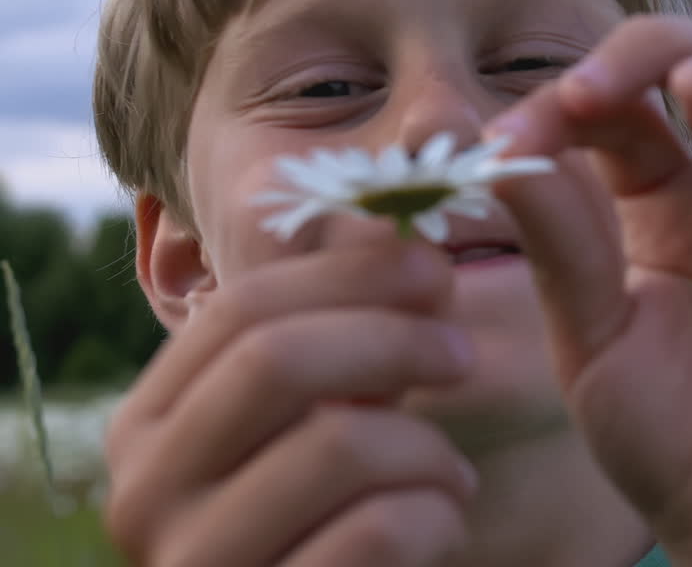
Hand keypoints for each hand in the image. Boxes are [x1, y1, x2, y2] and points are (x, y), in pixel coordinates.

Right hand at [103, 243, 476, 565]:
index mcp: (149, 425)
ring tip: (451, 474)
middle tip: (460, 351)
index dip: (350, 276)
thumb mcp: (308, 423)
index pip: (242, 310)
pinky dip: (436, 516)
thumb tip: (408, 244)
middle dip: (393, 338)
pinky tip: (443, 523)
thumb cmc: (323, 517)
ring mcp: (194, 564)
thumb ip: (331, 341)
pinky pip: (377, 531)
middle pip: (278, 358)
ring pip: (338, 444)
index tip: (435, 270)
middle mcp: (144, 493)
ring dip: (428, 448)